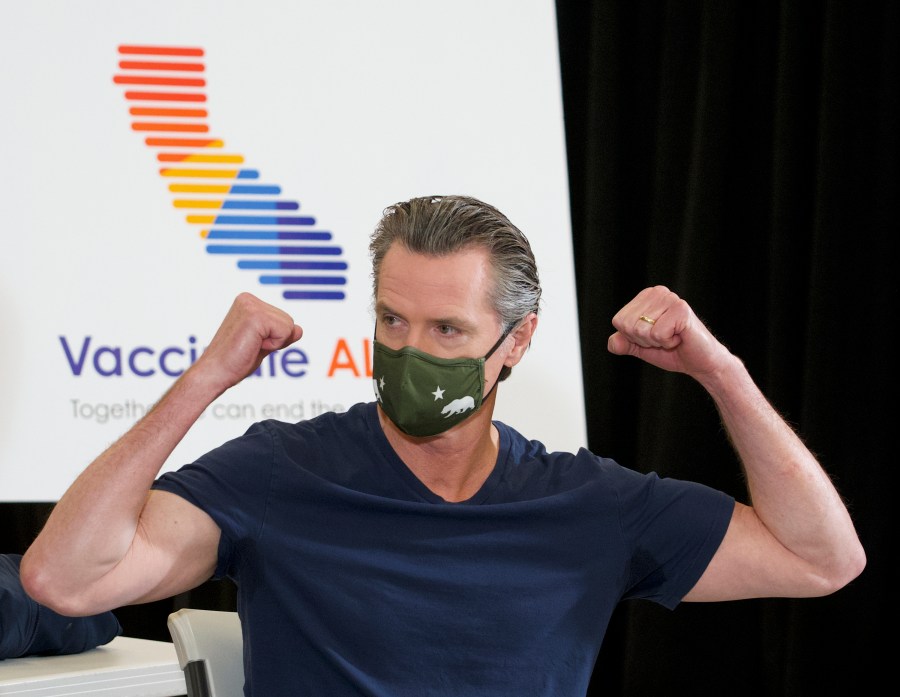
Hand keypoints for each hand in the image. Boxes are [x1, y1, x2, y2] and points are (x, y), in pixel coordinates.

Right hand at [193, 292, 302, 390]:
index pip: (283, 319)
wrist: (215, 373)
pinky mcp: (255, 316)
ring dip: (274, 343)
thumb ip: (280, 335)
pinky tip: (252, 346)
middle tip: (250, 347)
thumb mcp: (264, 344)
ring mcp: (251, 305)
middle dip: (276, 339)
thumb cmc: (234, 361)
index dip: (274, 338)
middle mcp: (248, 299)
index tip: (251, 343)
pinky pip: (285, 332)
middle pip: (288, 320)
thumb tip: (299, 329)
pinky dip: (273, 345)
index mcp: (248, 302)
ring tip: (250, 346)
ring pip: (289, 326)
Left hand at [607, 286, 731, 379]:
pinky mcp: (681, 309)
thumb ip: (623, 343)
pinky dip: (667, 342)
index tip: (653, 337)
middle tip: (664, 338)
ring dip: (657, 342)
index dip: (633, 338)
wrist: (700, 362)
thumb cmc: (672, 351)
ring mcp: (670, 298)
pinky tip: (680, 337)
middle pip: (628, 325)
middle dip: (644, 340)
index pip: (619, 321)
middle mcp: (657, 292)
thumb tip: (613, 343)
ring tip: (673, 337)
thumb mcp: (641, 347)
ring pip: (641, 329)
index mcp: (645, 297)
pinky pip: (657, 333)